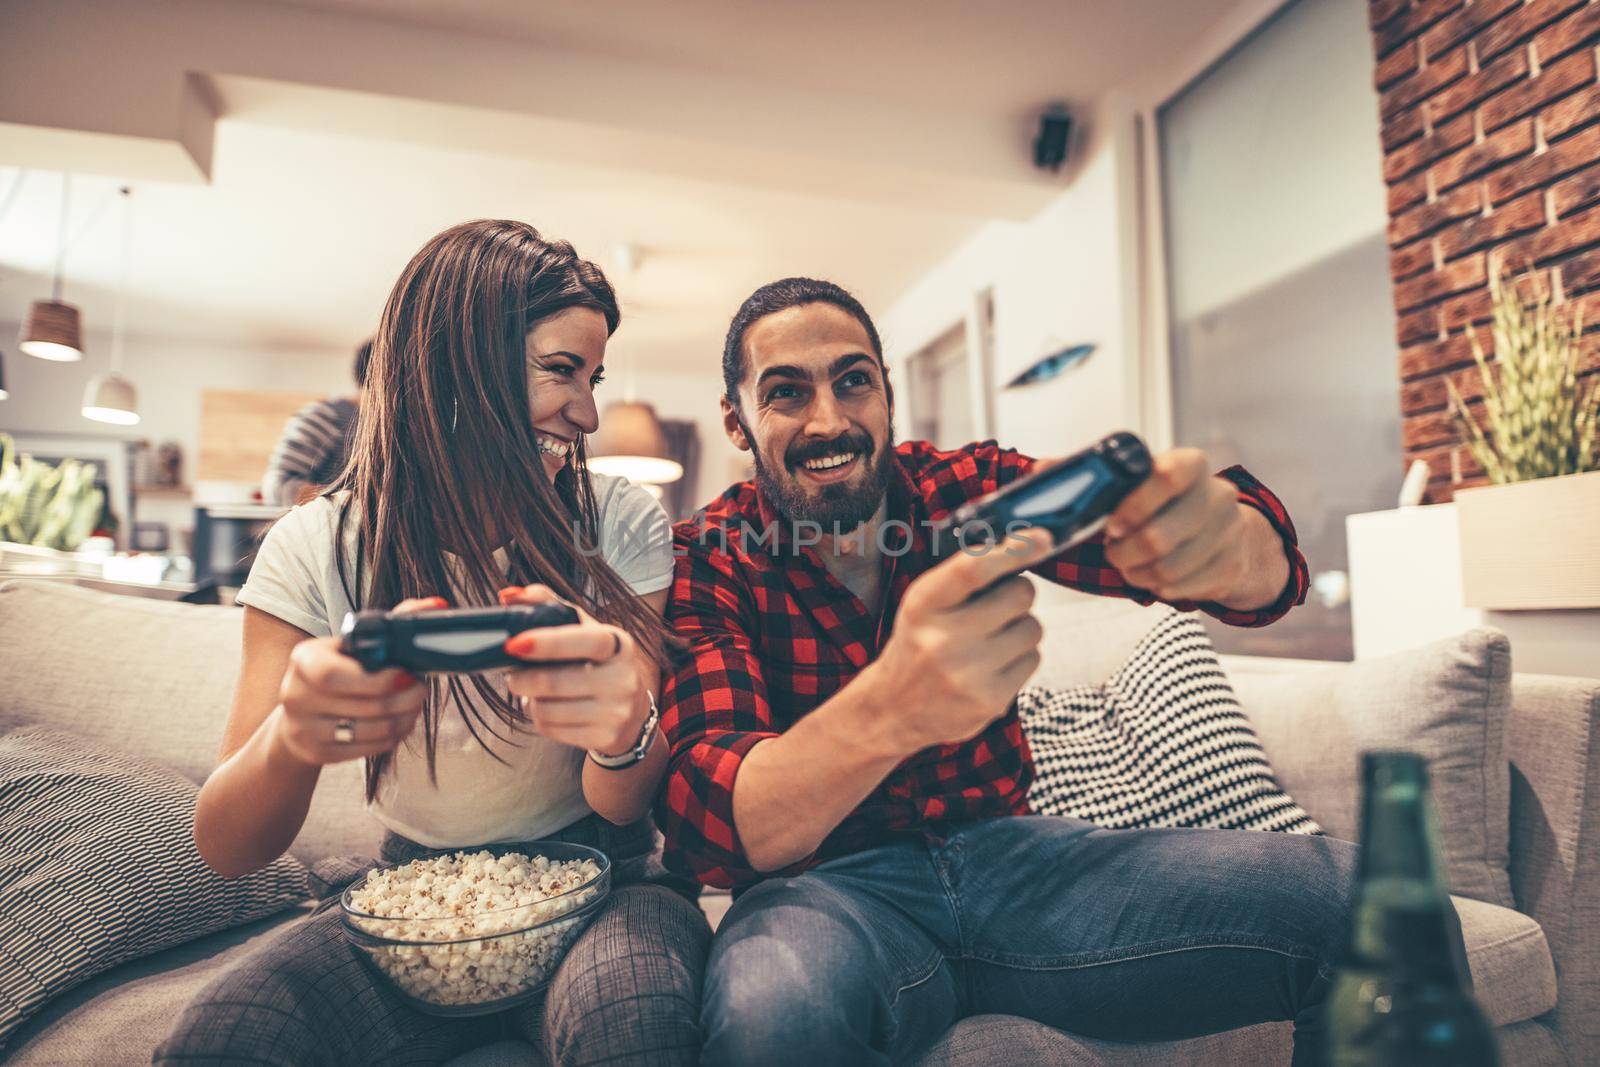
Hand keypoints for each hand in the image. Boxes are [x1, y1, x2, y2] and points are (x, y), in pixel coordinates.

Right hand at [271, 596, 439, 765]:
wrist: (300, 713)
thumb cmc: (337, 669)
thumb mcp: (354, 644)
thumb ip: (395, 621)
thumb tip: (437, 604)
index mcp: (304, 660)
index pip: (334, 675)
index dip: (378, 680)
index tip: (408, 674)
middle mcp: (296, 694)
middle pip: (365, 706)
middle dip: (405, 699)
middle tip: (421, 689)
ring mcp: (303, 728)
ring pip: (371, 731)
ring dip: (404, 718)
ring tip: (414, 705)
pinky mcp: (316, 752)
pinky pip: (368, 748)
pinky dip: (392, 736)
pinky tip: (400, 722)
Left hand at [499, 585, 647, 757]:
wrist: (631, 712)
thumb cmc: (597, 664)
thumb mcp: (583, 631)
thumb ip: (548, 606)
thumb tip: (509, 596)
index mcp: (617, 643)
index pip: (585, 640)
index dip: (548, 643)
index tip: (514, 643)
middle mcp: (623, 677)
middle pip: (555, 682)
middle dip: (522, 679)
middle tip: (513, 675)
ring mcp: (617, 711)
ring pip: (548, 710)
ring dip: (531, 702)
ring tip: (534, 694)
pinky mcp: (606, 737)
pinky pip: (553, 730)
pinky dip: (541, 720)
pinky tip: (549, 711)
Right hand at [866, 528, 1053, 753]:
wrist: (894, 710)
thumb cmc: (918, 645)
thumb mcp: (924, 606)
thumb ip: (963, 579)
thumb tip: (1026, 548)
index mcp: (922, 605)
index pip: (973, 569)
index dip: (1013, 550)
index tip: (1042, 539)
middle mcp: (942, 639)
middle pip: (1020, 595)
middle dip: (1017, 595)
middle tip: (997, 607)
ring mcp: (968, 673)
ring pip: (1033, 628)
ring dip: (1020, 629)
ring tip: (990, 642)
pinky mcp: (991, 700)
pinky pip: (1033, 659)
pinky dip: (1020, 658)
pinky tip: (993, 667)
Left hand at [1102, 448, 1253, 603]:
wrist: (1226, 534)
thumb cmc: (1171, 506)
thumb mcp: (1147, 484)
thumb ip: (1106, 481)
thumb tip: (1055, 466)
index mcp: (1193, 465)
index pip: (1167, 476)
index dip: (1133, 505)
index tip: (1111, 526)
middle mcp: (1218, 495)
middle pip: (1159, 536)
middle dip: (1123, 552)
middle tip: (1112, 552)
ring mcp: (1229, 533)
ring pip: (1167, 569)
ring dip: (1136, 573)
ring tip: (1129, 566)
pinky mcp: (1231, 567)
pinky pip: (1180, 588)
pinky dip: (1157, 587)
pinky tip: (1152, 577)